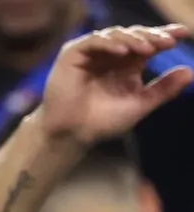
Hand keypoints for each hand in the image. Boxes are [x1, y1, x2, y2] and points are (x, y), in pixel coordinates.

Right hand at [39, 23, 193, 143]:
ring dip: (133, 39)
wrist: (72, 134)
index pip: (148, 43)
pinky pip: (92, 41)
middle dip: (152, 36)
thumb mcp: (139, 104)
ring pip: (115, 35)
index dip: (165, 36)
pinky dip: (108, 43)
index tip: (184, 33)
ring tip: (148, 48)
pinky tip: (123, 52)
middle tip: (167, 42)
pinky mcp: (72, 55)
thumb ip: (163, 90)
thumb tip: (190, 72)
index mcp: (126, 64)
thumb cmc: (101, 122)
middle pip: (134, 35)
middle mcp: (109, 56)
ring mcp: (91, 53)